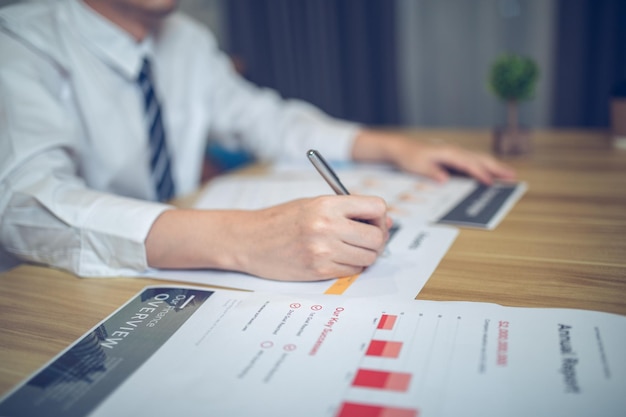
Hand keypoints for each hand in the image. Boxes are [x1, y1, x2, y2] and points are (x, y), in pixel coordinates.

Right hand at [145, 195, 390, 280]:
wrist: (248, 240)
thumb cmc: (281, 220)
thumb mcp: (313, 203)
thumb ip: (347, 209)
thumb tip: (385, 221)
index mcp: (327, 204)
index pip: (377, 208)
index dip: (379, 216)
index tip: (372, 221)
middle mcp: (327, 226)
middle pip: (377, 237)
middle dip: (376, 239)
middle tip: (363, 238)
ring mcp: (323, 251)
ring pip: (368, 258)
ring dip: (364, 255)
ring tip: (348, 248)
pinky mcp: (318, 271)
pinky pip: (352, 271)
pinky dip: (351, 267)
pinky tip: (336, 258)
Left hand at [353, 130, 515, 184]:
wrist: (401, 148)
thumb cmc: (409, 157)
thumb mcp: (416, 166)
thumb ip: (431, 172)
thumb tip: (444, 179)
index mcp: (447, 152)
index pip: (467, 163)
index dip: (479, 173)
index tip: (490, 182)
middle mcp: (454, 151)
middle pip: (479, 159)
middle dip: (496, 168)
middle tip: (512, 177)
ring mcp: (455, 153)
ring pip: (479, 159)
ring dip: (494, 167)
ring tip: (509, 175)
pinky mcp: (454, 157)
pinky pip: (473, 161)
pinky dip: (484, 167)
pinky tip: (491, 174)